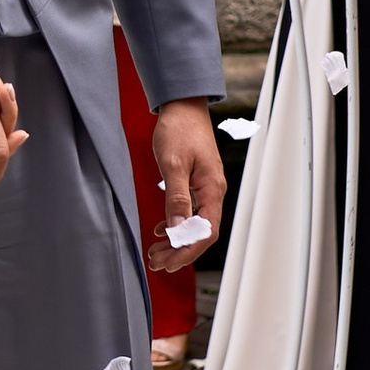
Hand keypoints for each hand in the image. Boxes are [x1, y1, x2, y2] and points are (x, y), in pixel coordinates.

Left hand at [146, 99, 225, 272]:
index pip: (205, 232)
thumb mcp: (173, 164)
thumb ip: (177, 198)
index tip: (168, 263)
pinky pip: (191, 211)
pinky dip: (176, 224)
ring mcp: (206, 187)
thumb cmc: (179, 130)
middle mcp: (213, 191)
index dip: (187, 251)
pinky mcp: (197, 182)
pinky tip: (162, 230)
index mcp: (212, 189)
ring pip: (195, 223)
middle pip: (201, 232)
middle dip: (180, 251)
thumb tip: (178, 229)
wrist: (183, 106)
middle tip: (157, 263)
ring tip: (156, 252)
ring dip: (177, 240)